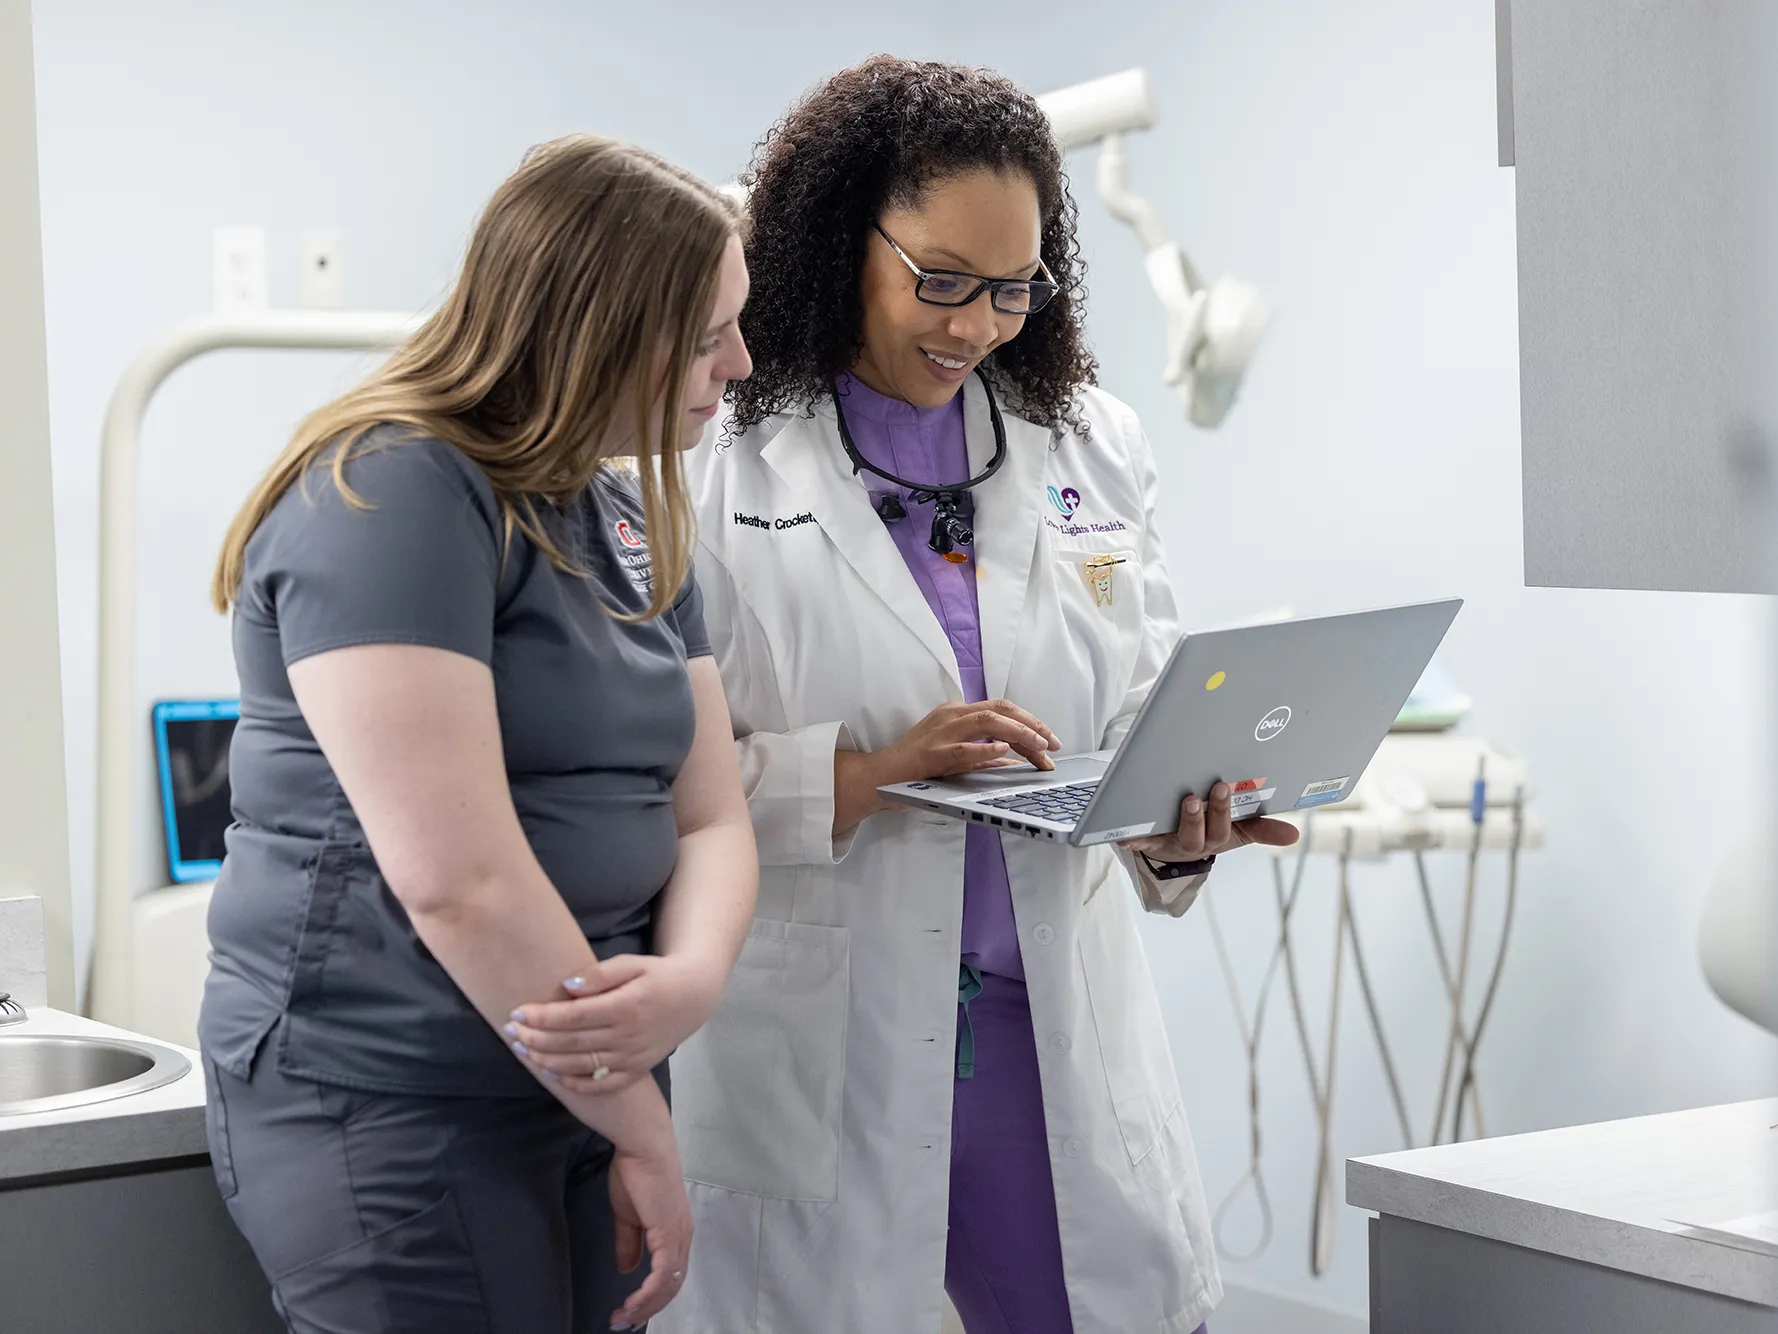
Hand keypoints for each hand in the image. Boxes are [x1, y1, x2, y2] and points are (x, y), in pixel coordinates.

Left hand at [506, 953, 724, 1094]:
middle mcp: (628, 1037)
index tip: (517, 1012)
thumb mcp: (633, 963)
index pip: (573, 1017)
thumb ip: (600, 974)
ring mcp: (632, 1058)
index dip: (542, 1017)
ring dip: (546, 1061)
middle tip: (510, 1033)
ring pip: (580, 1066)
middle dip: (535, 1039)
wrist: (693, 998)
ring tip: (522, 1051)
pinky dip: (574, 1084)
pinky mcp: (636, 1071)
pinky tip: (552, 1074)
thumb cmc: (657, 975)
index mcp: (626, 1007)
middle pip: (571, 1043)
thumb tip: (567, 987)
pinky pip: (601, 1084)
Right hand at [606, 1132, 692, 1329]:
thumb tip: (627, 1268)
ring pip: (669, 1285)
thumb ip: (629, 1242)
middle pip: (671, 1286)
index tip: (627, 1309)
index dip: (650, 1296)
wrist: (643, 1147)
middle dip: (647, 1308)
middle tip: (623, 1321)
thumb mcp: (627, 1215)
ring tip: (623, 1317)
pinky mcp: (670, 1234)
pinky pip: (663, 1276)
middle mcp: (682, 1236)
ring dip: (645, 1306)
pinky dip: (648, 1295)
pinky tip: (632, 1303)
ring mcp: (678, 1236)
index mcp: (675, 1231)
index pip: (669, 1274)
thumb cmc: (636, 1171)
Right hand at [835, 699, 1062, 832]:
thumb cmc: (916, 767)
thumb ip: (985, 758)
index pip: (1002, 708)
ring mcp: (942, 733)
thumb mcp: (956, 756)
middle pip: (1001, 710)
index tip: (1051, 739)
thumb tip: (1016, 762)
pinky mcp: (933, 754)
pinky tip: (1005, 753)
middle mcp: (952, 715)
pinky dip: (987, 749)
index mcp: (957, 712)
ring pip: (988, 722)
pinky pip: (964, 748)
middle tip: (1054, 745)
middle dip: (1033, 725)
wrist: (880, 776)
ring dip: (1019, 734)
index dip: (1031, 721)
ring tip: (1040, 748)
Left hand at [1124, 782, 1300, 863]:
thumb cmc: (1208, 831)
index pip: (1232, 830)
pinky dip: (1136, 839)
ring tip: (1190, 801)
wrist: (1171, 845)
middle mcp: (1198, 842)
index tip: (1232, 790)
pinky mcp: (1150, 841)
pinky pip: (1143, 841)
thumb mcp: (1237, 830)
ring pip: (1181, 836)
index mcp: (1220, 837)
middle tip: (1219, 788)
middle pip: (1208, 834)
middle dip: (1215, 812)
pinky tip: (1128, 836)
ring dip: (1187, 820)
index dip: (1233, 814)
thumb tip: (1294, 835)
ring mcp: (1174, 842)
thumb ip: (1263, 829)